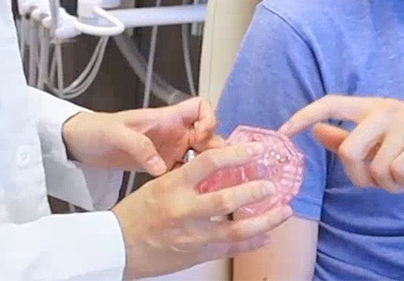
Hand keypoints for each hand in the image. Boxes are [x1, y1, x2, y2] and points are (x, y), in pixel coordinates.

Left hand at [62, 97, 222, 175]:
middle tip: (216, 171)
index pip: (199, 107)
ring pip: (200, 155)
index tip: (203, 137)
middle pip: (207, 135)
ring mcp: (168, 150)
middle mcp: (172, 132)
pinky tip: (194, 195)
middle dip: (216, 149)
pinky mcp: (161, 166)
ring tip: (212, 187)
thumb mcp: (116, 135)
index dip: (208, 119)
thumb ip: (139, 147)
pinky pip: (185, 171)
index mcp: (165, 118)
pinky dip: (193, 180)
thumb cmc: (97, 130)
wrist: (80, 143)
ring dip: (208, 168)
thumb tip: (160, 167)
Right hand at [112, 142, 292, 278]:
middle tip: (273, 184)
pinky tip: (266, 235)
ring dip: (264, 220)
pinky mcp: (196, 255)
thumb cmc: (137, 212)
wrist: (120, 246)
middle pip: (227, 199)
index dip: (236, 154)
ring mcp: (192, 236)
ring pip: (236, 229)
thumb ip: (188, 177)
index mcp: (173, 185)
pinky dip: (251, 242)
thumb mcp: (159, 184)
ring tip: (283, 211)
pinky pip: (230, 248)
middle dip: (255, 191)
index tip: (255, 149)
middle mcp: (184, 210)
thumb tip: (219, 168)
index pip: (210, 163)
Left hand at [280, 94, 403, 191]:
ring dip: (389, 185)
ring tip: (403, 178)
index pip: (329, 103)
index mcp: (371, 106)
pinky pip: (398, 171)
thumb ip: (348, 136)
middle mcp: (385, 108)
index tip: (282, 132)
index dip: (303, 115)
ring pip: (376, 167)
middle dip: (360, 178)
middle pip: (349, 150)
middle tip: (378, 182)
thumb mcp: (383, 141)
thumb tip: (314, 130)